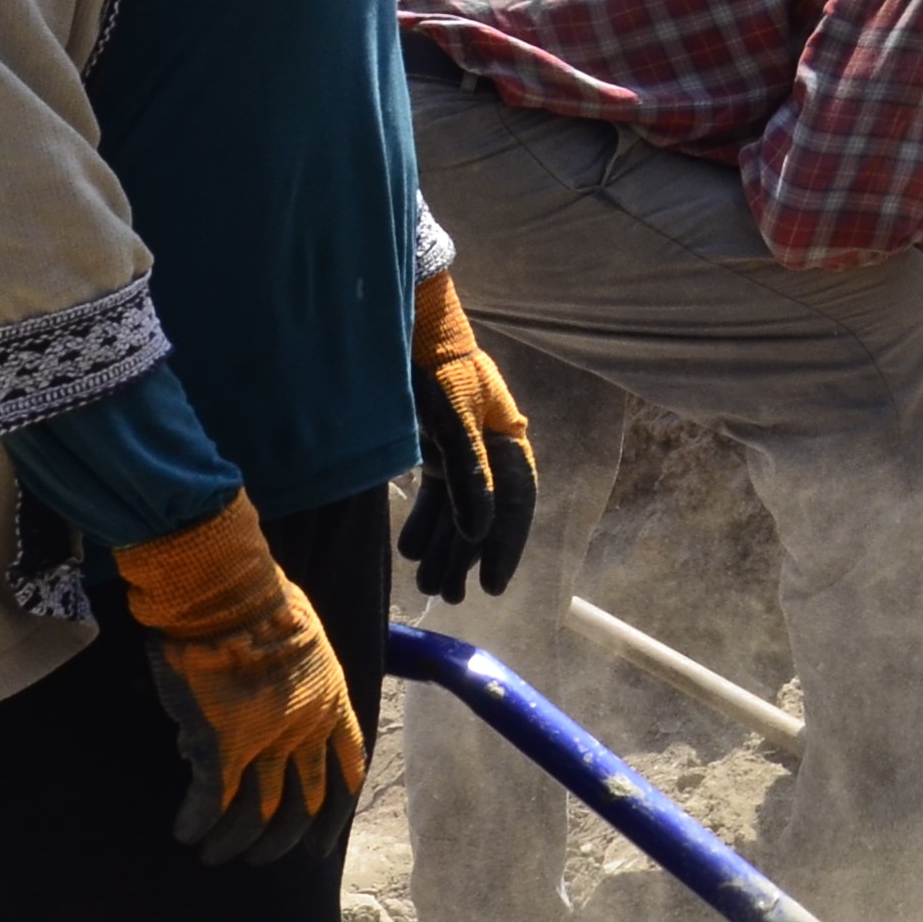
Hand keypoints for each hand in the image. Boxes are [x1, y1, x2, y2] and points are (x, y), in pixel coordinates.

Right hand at [111, 494, 366, 863]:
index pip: (347, 773)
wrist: (224, 593)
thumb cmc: (260, 604)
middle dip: (282, 840)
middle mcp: (306, 730)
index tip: (320, 844)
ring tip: (214, 855)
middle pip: (303, 804)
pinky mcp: (220, 744)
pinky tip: (185, 833)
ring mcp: (265, 740)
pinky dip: (197, 822)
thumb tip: (254, 724)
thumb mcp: (303, 647)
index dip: (334, 815)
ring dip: (235, 842)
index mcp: (332, 704)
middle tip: (260, 858)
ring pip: (257, 812)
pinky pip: (211, 800)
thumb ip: (291, 691)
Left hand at [397, 270, 537, 603]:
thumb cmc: (437, 368)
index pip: (515, 504)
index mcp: (508, 441)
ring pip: (457, 510)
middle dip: (467, 558)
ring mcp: (461, 450)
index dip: (506, 547)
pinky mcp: (434, 448)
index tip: (492, 586)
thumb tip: (478, 532)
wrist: (407, 326)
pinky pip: (436, 496)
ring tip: (428, 582)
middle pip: (485, 515)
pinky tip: (411, 550)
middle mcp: (490, 450)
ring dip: (444, 547)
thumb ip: (468, 475)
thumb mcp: (454, 420)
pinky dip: (425, 524)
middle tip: (451, 594)